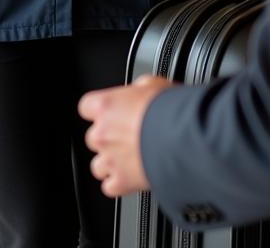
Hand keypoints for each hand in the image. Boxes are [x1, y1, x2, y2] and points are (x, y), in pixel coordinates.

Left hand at [78, 75, 172, 197]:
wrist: (182, 139)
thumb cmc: (169, 111)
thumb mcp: (153, 84)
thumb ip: (137, 89)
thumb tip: (139, 91)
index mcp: (106, 106)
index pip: (87, 106)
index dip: (99, 111)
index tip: (110, 112)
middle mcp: (102, 133)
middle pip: (93, 137)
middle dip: (108, 138)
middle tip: (129, 136)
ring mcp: (110, 159)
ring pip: (98, 165)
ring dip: (111, 163)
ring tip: (131, 158)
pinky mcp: (121, 182)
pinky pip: (110, 186)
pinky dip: (120, 183)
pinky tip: (132, 176)